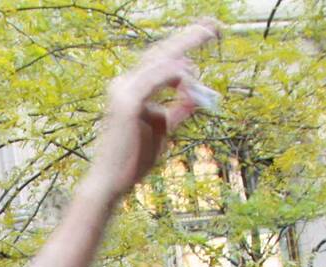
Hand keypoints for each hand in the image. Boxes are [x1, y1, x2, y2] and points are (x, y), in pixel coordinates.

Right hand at [84, 22, 220, 202]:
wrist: (111, 182)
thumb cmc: (134, 160)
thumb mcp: (162, 132)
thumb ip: (178, 113)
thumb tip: (196, 97)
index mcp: (132, 88)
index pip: (161, 61)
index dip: (184, 47)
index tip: (206, 34)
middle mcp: (126, 83)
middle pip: (161, 53)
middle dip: (188, 38)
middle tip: (213, 27)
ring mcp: (124, 90)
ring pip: (160, 62)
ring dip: (186, 50)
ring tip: (208, 37)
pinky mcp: (128, 103)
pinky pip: (155, 80)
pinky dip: (173, 74)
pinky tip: (190, 72)